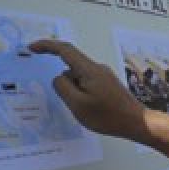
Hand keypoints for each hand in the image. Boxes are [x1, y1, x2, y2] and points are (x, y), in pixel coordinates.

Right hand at [29, 39, 146, 137]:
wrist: (137, 123)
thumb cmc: (107, 116)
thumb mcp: (78, 104)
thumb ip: (63, 87)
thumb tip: (59, 77)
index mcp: (89, 69)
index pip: (64, 49)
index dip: (46, 46)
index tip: (31, 48)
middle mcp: (97, 68)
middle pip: (71, 66)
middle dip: (64, 82)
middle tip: (68, 102)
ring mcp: (104, 76)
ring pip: (79, 77)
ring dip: (74, 91)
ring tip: (86, 111)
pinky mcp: (108, 84)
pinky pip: (88, 83)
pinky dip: (81, 93)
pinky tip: (90, 110)